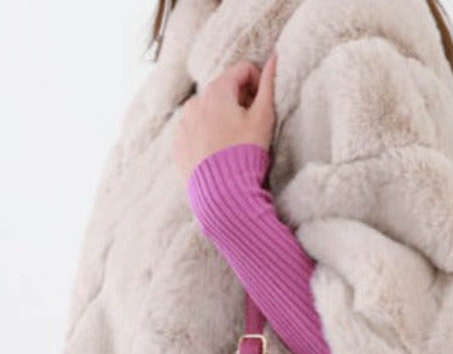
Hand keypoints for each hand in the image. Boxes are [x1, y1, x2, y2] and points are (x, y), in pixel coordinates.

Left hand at [173, 50, 277, 184]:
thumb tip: (274, 58)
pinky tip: (218, 154)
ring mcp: (183, 124)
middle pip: (223, 91)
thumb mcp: (264, 118)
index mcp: (216, 91)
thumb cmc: (246, 155)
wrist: (223, 196)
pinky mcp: (178, 145)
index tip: (262, 105)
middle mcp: (195, 102)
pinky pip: (195, 131)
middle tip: (251, 127)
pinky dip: (206, 136)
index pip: (242, 70)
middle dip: (239, 102)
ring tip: (233, 143)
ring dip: (222, 119)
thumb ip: (269, 85)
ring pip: (208, 111)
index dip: (258, 84)